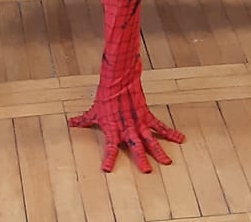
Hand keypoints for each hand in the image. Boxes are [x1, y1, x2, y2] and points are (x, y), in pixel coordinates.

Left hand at [69, 86, 185, 172]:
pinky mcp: (147, 116)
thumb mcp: (93, 111)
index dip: (109, 159)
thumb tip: (70, 123)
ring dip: (159, 151)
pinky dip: (170, 132)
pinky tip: (180, 138)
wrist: (119, 80)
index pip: (110, 148)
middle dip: (142, 160)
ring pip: (151, 140)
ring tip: (167, 161)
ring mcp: (139, 123)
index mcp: (114, 130)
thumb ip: (83, 120)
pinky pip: (160, 126)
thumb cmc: (105, 96)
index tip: (107, 169)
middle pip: (136, 147)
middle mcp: (127, 129)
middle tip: (147, 171)